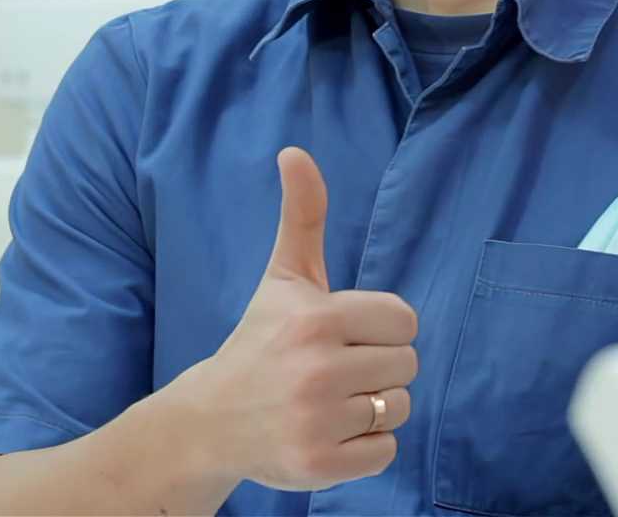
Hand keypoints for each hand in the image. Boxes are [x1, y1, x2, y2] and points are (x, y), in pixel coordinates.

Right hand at [173, 146, 418, 491]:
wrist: (210, 420)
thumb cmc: (261, 341)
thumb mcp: (284, 277)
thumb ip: (301, 215)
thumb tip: (295, 151)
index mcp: (316, 318)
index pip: (404, 320)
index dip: (381, 328)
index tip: (344, 335)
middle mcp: (316, 370)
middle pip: (406, 365)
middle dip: (379, 367)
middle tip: (334, 371)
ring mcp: (317, 421)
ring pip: (399, 407)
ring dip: (373, 407)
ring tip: (329, 402)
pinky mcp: (318, 466)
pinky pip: (386, 451)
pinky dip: (366, 447)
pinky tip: (328, 432)